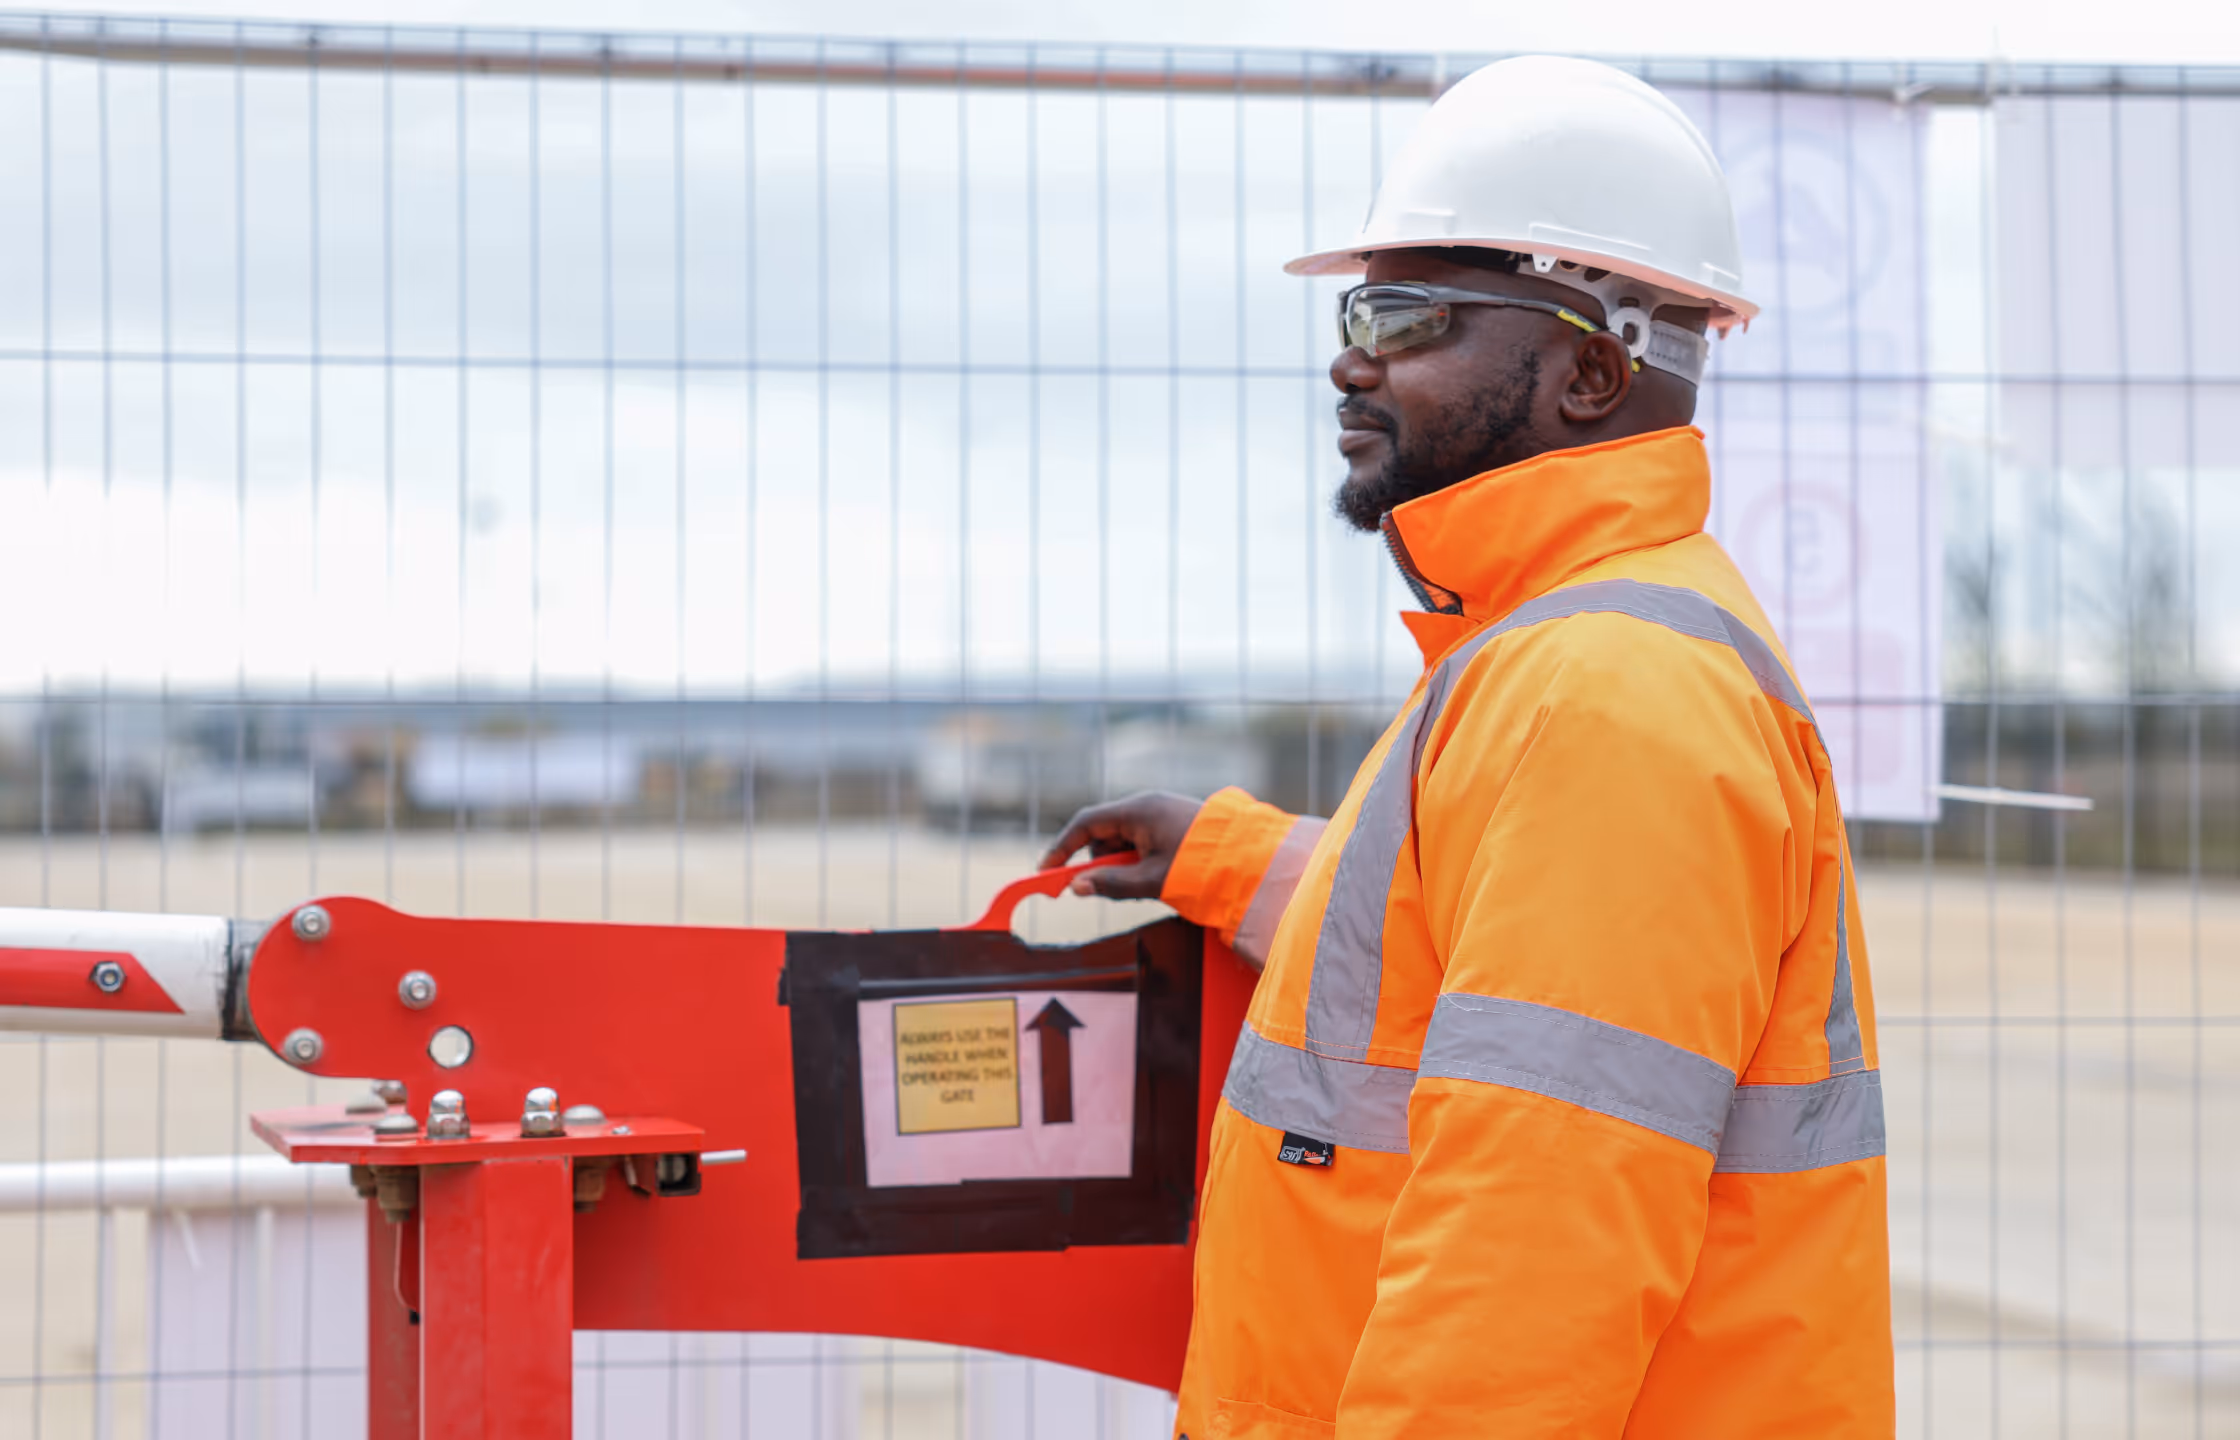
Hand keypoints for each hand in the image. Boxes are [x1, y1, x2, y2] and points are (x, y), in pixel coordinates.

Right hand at [1038, 791, 1204, 900]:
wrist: (1255, 861)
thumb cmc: (1204, 867)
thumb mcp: (1153, 881)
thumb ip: (1111, 884)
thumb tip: (1075, 886)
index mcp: (1139, 810)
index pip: (1085, 823)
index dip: (1062, 848)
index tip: (1046, 872)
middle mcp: (1148, 804)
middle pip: (1104, 831)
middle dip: (1098, 861)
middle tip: (1101, 890)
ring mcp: (1164, 812)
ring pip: (1125, 839)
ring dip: (1122, 864)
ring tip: (1144, 887)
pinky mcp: (1177, 823)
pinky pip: (1145, 840)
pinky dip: (1140, 861)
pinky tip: (1157, 880)